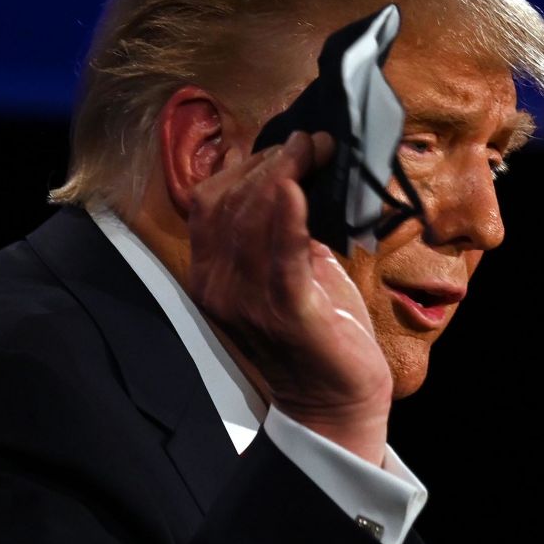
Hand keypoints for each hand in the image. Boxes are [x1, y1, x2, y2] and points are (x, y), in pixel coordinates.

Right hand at [187, 131, 391, 463]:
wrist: (334, 403)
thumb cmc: (319, 332)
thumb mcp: (288, 271)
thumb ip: (280, 229)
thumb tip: (294, 172)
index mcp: (211, 273)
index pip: (209, 200)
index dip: (246, 162)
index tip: (287, 140)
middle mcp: (218, 285)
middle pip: (229, 202)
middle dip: (271, 160)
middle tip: (310, 140)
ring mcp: (247, 301)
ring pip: (250, 220)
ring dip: (285, 174)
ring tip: (317, 149)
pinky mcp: (286, 315)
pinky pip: (280, 258)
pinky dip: (287, 219)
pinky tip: (299, 188)